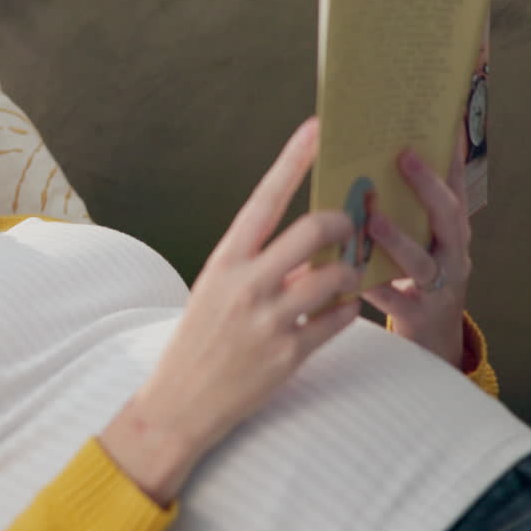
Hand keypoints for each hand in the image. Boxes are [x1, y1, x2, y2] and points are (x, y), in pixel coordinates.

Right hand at [100, 117, 360, 504]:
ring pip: (337, 276)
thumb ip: (259, 263)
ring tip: (346, 276)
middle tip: (350, 226)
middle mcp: (245, 285)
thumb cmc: (200, 338)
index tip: (318, 127)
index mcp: (224, 260)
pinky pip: (340, 319)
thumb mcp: (216, 290)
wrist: (179, 403)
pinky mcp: (289, 355)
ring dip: (350, 273)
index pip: (264, 198)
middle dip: (343, 224)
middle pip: (314, 231)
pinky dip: (347, 311)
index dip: (293, 160)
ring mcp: (268, 320)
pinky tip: (340, 311)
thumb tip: (310, 241)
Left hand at [362, 128, 470, 367]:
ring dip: (399, 238)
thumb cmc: (415, 284)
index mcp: (453, 234)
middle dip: (428, 186)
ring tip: (373, 218)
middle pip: (450, 218)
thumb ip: (408, 211)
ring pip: (423, 262)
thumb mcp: (422, 243)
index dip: (452, 156)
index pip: (456, 188)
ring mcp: (440, 289)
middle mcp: (454, 257)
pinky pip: (395, 301)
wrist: (432, 345)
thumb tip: (382, 161)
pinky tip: (352, 273)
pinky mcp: (419, 317)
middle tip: (403, 156)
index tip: (444, 120)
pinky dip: (373, 287)